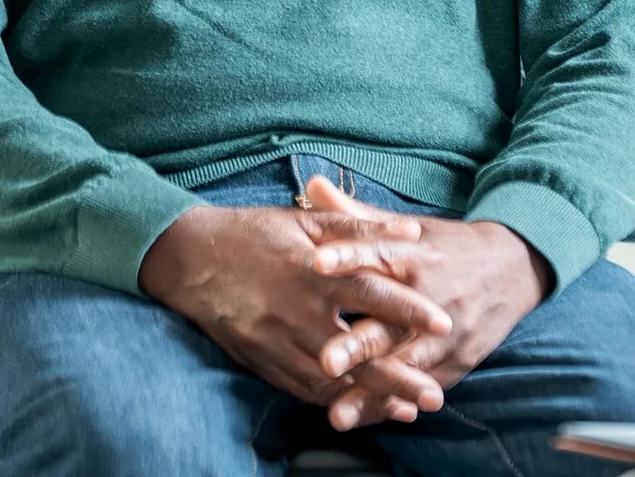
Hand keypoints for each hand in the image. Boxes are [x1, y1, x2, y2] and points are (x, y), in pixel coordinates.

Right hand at [138, 202, 452, 417]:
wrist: (191, 259)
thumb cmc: (253, 234)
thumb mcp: (306, 222)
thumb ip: (358, 226)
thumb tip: (411, 234)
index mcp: (314, 271)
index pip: (371, 291)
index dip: (408, 309)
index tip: (443, 324)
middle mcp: (298, 311)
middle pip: (357, 351)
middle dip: (397, 376)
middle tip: (433, 397)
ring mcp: (278, 341)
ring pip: (331, 380)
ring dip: (371, 398)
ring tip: (407, 412)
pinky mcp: (262, 361)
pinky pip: (302, 389)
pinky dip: (335, 402)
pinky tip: (360, 410)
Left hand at [303, 175, 553, 429]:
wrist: (514, 268)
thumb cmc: (446, 247)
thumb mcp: (407, 227)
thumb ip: (355, 215)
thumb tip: (310, 184)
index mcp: (413, 256)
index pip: (375, 253)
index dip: (347, 256)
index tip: (316, 262)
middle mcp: (428, 297)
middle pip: (387, 322)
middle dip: (357, 345)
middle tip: (325, 360)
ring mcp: (443, 334)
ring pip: (403, 366)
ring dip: (372, 390)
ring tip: (339, 413)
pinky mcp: (455, 360)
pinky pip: (422, 386)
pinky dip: (397, 403)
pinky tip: (370, 419)